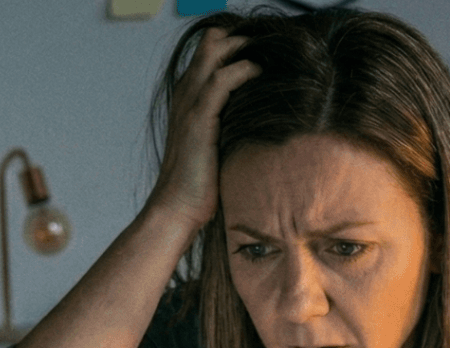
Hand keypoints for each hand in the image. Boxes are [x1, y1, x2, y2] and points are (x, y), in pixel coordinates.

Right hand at [147, 26, 261, 228]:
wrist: (178, 207)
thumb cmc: (199, 184)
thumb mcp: (216, 146)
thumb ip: (229, 125)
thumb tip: (258, 120)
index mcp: (189, 97)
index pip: (210, 52)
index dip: (235, 45)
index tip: (264, 49)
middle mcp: (186, 94)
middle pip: (211, 42)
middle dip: (242, 39)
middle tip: (271, 47)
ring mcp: (189, 104)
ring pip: (214, 53)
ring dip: (244, 47)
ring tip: (270, 52)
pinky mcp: (198, 119)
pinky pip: (220, 81)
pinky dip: (241, 70)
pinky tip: (258, 71)